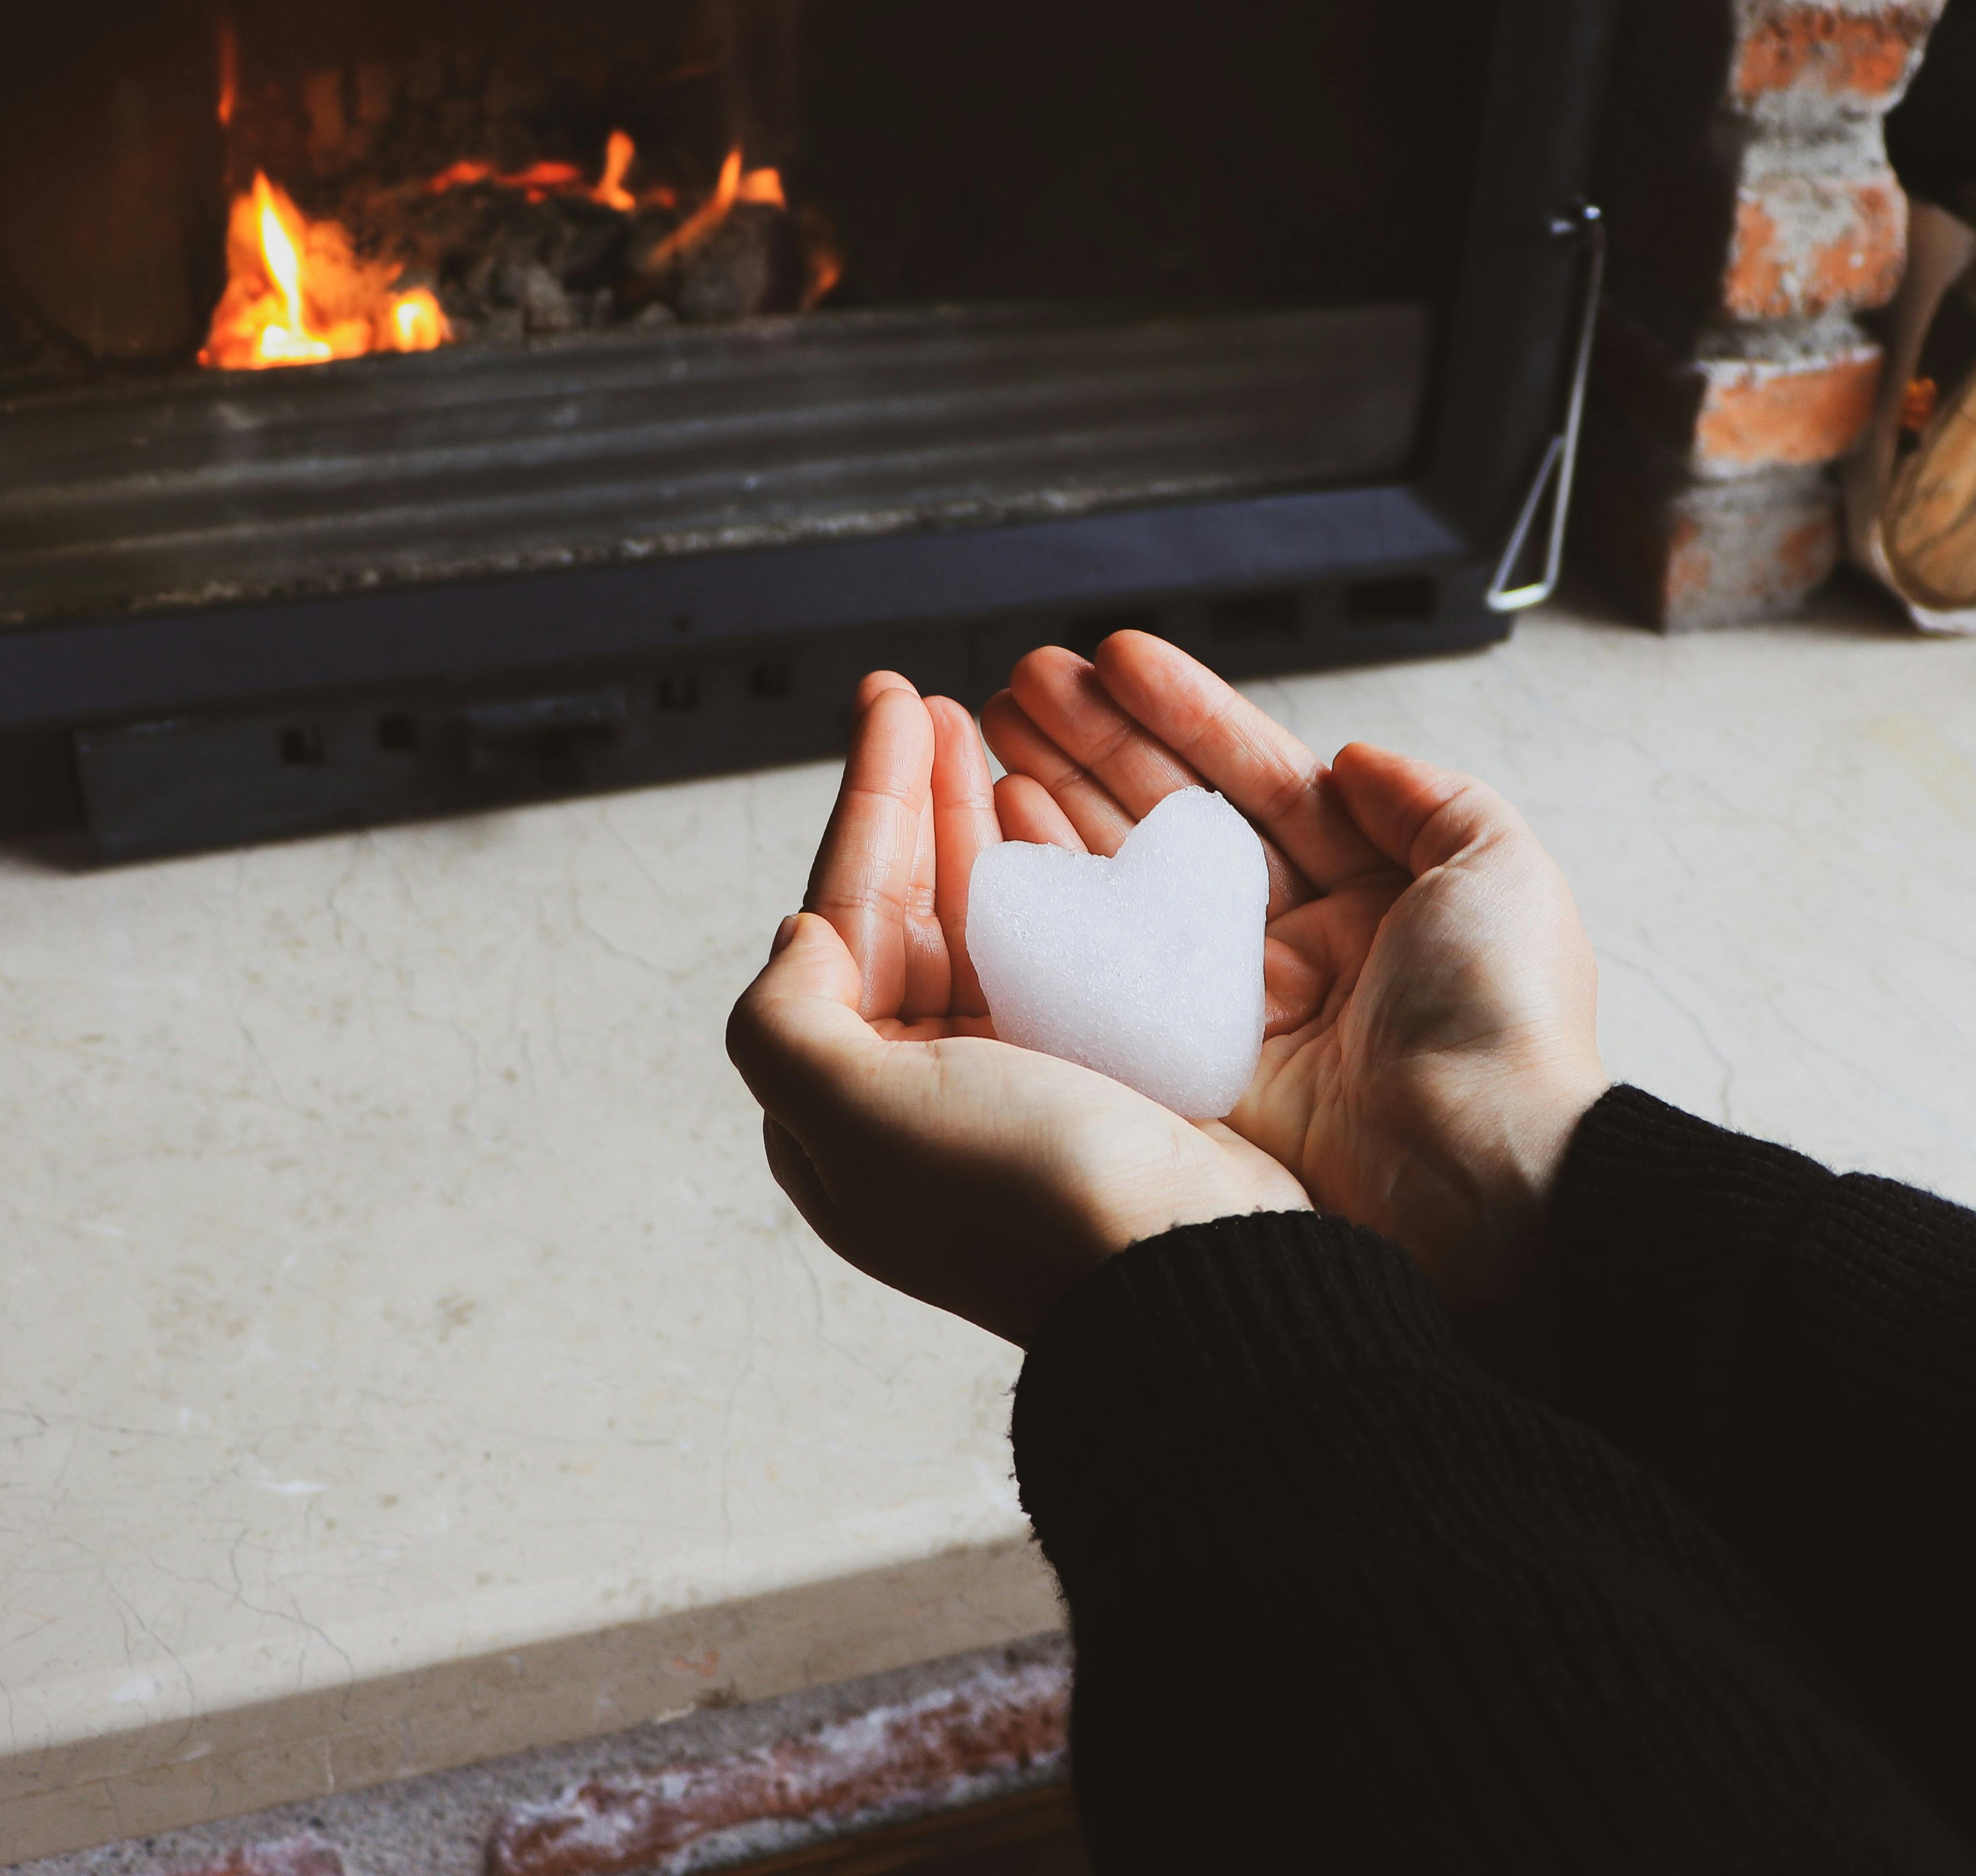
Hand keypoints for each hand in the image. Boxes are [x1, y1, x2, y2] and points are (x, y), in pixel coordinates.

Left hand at [729, 672, 1305, 1342]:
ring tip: (989, 736)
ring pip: (983, 919)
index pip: (841, 917)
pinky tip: (1059, 822)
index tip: (891, 705)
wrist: (1189, 1273)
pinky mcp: (1104, 1077)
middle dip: (918, 799)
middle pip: (907, 909)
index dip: (868, 803)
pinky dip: (1056, 874)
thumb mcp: (858, 1116)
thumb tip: (796, 937)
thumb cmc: (1027, 1203)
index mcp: (848, 1108)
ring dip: (980, 824)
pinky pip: (1062, 949)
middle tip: (932, 701)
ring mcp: (1017, 1083)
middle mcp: (924, 1095)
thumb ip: (786, 1023)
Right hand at [984, 634, 1604, 1312]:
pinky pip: (1101, 963)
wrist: (1480, 1175)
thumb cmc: (1506, 1026)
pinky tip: (1002, 824)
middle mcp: (1293, 944)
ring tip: (995, 726)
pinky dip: (1049, 893)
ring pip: (1126, 877)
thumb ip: (1431, 799)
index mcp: (1369, 896)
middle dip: (1097, 741)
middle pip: (1174, 818)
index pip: (1259, 780)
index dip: (1186, 715)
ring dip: (1058, 795)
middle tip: (1029, 678)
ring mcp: (1230, 1004)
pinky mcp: (1181, 1065)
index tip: (1118, 657)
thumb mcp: (1501, 872)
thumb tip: (1355, 756)